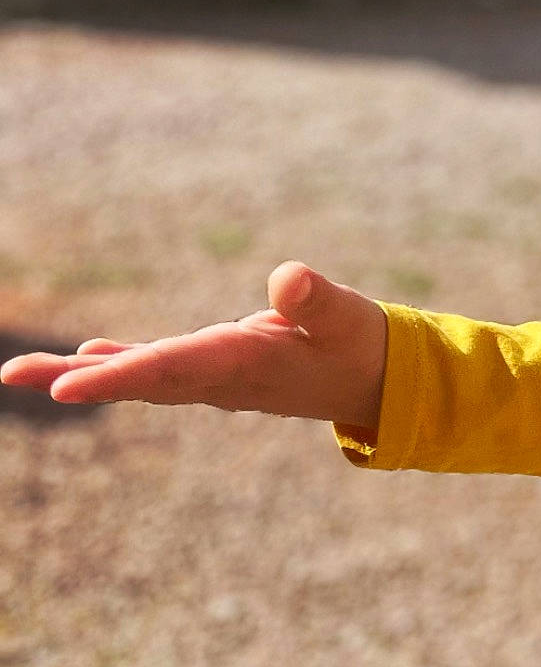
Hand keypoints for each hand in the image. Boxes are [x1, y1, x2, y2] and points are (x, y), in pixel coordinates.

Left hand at [0, 264, 388, 434]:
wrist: (377, 382)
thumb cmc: (363, 345)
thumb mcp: (348, 317)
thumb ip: (317, 300)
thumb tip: (286, 279)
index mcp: (244, 364)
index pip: (171, 369)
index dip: (117, 377)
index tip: (66, 387)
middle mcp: (219, 379)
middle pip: (135, 379)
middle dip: (72, 378)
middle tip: (7, 375)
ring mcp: (214, 379)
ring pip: (137, 377)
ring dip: (78, 375)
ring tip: (16, 372)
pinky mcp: (216, 370)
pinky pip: (155, 371)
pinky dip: (114, 367)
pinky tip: (79, 360)